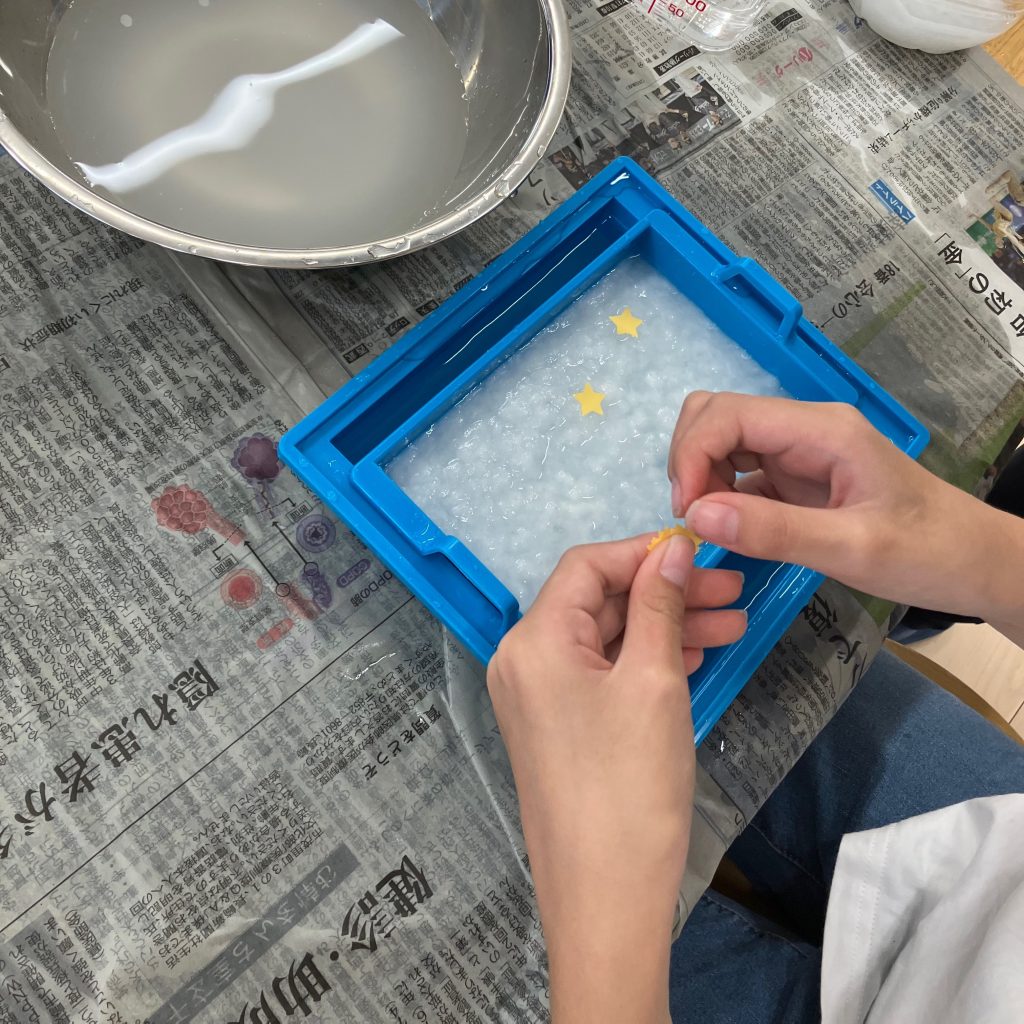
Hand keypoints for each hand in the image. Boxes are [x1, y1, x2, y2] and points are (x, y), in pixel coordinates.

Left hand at [487, 535, 745, 1023]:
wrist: (605, 901)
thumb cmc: (629, 786)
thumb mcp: (652, 682)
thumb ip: (657, 607)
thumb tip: (670, 551)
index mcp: (533, 641)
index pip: (586, 566)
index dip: (644, 554)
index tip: (702, 555)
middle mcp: (523, 661)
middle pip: (597, 602)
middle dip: (664, 592)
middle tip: (733, 591)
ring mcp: (537, 699)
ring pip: (605, 640)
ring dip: (664, 627)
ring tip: (733, 624)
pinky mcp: (557, 729)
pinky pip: (601, 675)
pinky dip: (645, 662)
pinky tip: (696, 657)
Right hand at [668, 392, 1023, 637]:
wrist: (974, 563)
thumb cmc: (926, 552)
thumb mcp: (852, 549)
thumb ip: (773, 531)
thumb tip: (695, 515)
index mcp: (821, 430)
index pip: (727, 414)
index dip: (691, 454)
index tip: (687, 511)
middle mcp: (804, 430)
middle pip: (716, 415)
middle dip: (689, 459)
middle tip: (695, 518)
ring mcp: (798, 452)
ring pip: (722, 440)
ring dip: (700, 477)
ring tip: (709, 526)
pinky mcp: (795, 478)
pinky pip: (739, 473)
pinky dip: (719, 496)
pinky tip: (729, 530)